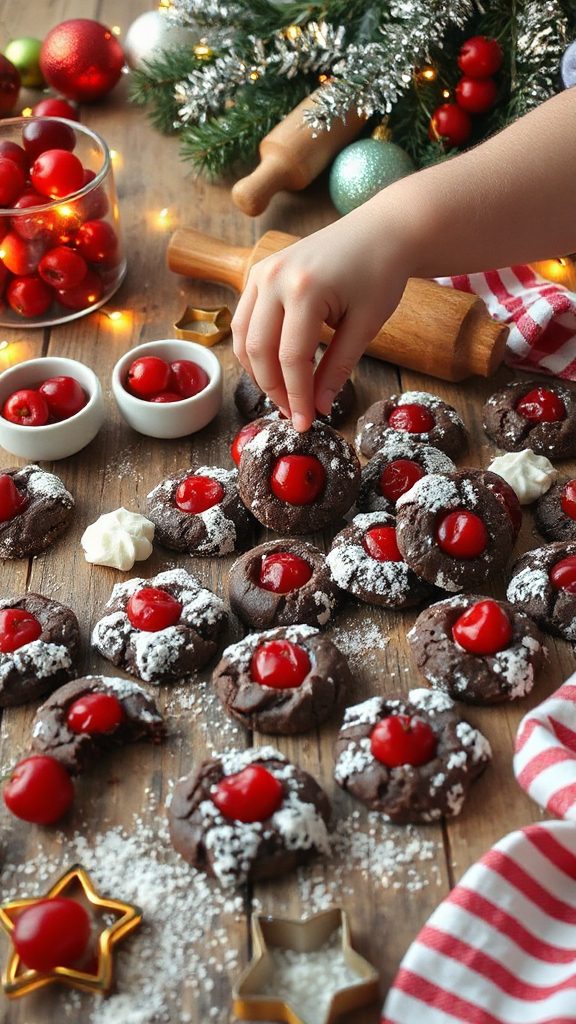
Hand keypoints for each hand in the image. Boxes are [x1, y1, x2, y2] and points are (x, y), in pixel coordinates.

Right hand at [231, 198, 413, 430]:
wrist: (380, 230)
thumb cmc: (380, 274)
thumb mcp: (366, 326)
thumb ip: (338, 368)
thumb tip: (317, 407)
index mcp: (305, 289)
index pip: (291, 358)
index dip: (297, 396)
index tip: (305, 424)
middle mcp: (274, 277)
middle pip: (258, 350)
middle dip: (274, 389)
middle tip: (294, 414)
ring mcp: (261, 271)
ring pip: (242, 337)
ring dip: (258, 372)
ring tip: (284, 395)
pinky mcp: (259, 272)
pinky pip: (244, 319)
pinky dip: (253, 348)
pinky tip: (274, 368)